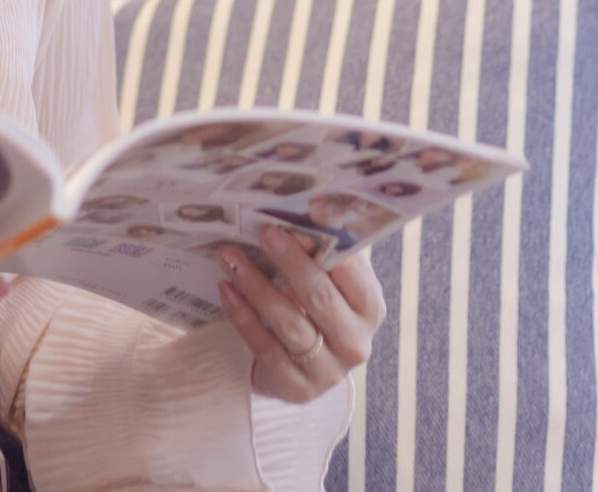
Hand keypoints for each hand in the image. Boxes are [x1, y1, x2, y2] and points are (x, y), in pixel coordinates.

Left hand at [216, 225, 384, 402]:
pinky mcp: (297, 387)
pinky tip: (226, 290)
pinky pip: (265, 347)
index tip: (296, 219)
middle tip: (264, 233)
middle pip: (320, 297)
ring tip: (231, 258)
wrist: (303, 368)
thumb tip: (310, 209)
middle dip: (290, 262)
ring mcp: (328, 371)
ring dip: (256, 286)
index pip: (353, 273)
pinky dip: (243, 316)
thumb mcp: (329, 284)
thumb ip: (324, 254)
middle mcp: (356, 342)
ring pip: (289, 323)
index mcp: (371, 308)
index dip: (325, 244)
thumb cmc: (316, 311)